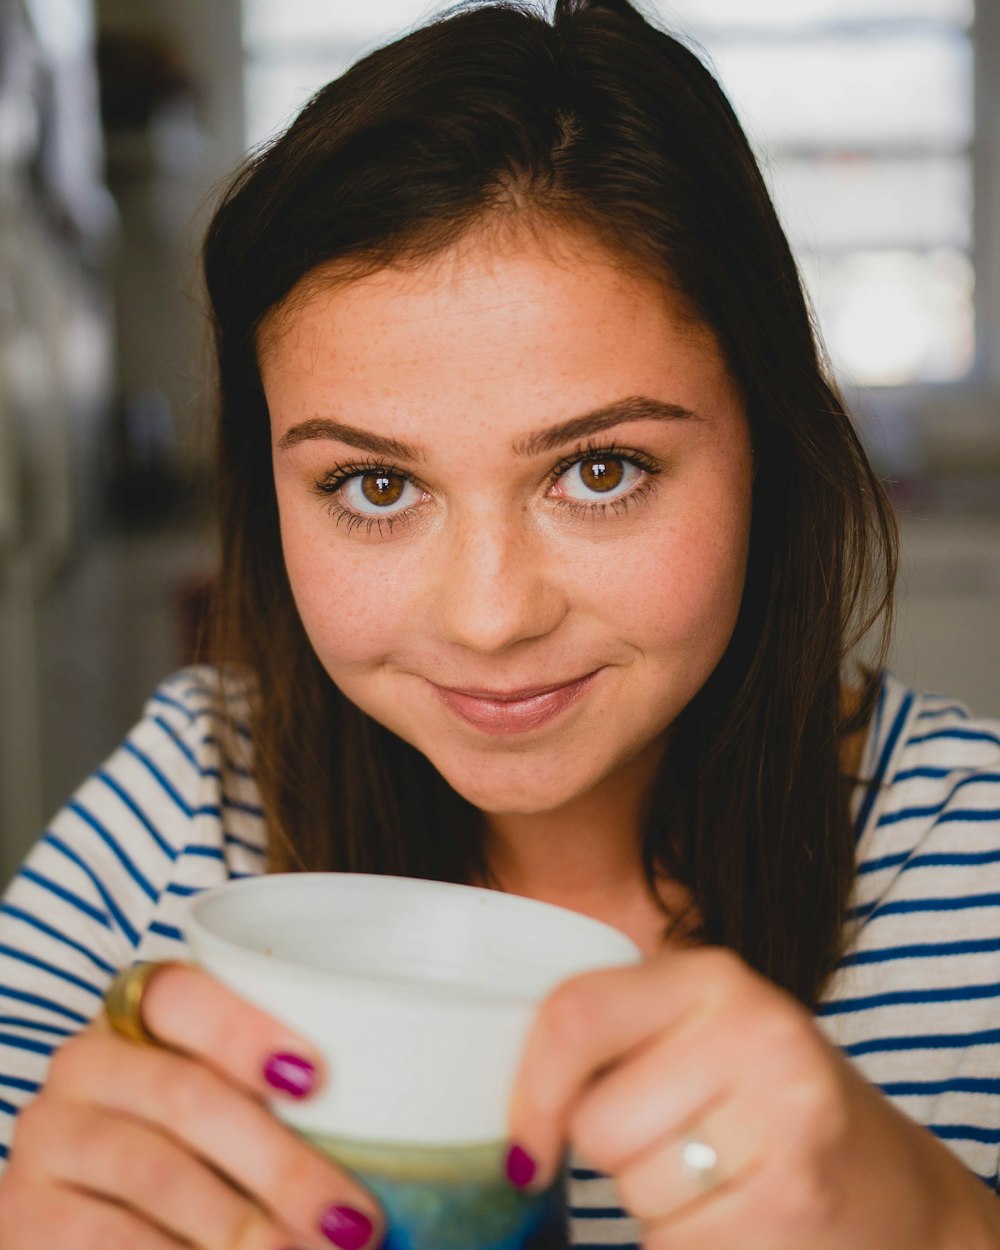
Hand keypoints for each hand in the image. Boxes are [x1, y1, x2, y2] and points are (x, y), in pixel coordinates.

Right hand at [0, 965, 382, 1249]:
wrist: (82, 1215)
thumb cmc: (187, 1142)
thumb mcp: (226, 1103)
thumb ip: (284, 1099)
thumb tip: (403, 1137)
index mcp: (137, 1013)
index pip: (183, 996)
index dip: (247, 1031)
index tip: (316, 1078)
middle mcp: (84, 1063)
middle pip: (186, 1097)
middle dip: (278, 1164)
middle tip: (349, 1220)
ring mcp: (48, 1138)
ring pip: (156, 1174)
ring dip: (242, 1228)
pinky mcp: (23, 1215)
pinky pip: (110, 1244)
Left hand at [508, 946, 999, 1249]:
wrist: (890, 1188)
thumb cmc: (762, 1104)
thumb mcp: (698, 1037)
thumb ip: (615, 1038)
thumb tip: (506, 1122)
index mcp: (712, 977)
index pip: (576, 1014)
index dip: (529, 1089)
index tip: (525, 1144)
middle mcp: (754, 1030)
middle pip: (597, 1124)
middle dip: (616, 1156)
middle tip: (677, 1143)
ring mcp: (784, 1115)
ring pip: (632, 1192)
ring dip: (655, 1207)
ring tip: (716, 1177)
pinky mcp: (793, 1199)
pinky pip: (673, 1246)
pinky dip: (689, 1246)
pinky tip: (737, 1216)